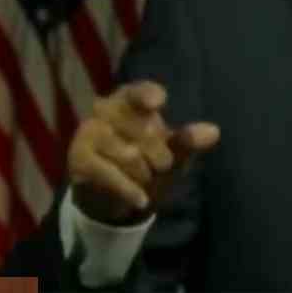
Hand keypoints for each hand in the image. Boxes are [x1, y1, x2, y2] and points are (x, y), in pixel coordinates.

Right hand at [66, 80, 219, 224]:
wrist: (114, 198)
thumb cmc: (146, 165)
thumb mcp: (171, 155)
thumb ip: (187, 142)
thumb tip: (213, 131)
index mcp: (129, 100)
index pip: (138, 92)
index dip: (148, 95)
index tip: (158, 103)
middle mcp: (105, 109)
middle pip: (144, 131)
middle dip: (160, 158)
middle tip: (158, 168)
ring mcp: (89, 132)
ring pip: (130, 156)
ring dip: (144, 176)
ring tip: (142, 180)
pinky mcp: (78, 158)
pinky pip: (111, 174)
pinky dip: (130, 190)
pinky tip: (141, 199)